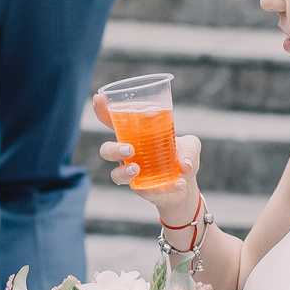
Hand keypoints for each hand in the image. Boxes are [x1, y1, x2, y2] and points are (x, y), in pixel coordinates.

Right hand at [89, 92, 201, 222]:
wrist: (187, 185)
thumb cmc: (183, 157)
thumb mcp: (191, 146)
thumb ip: (190, 149)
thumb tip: (184, 164)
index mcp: (135, 136)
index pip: (114, 122)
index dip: (103, 111)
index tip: (98, 98)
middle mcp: (129, 155)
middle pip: (107, 150)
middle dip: (113, 149)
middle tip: (129, 149)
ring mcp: (133, 174)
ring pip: (116, 174)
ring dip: (123, 172)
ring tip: (137, 169)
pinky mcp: (143, 190)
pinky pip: (145, 191)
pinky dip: (164, 187)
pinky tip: (179, 183)